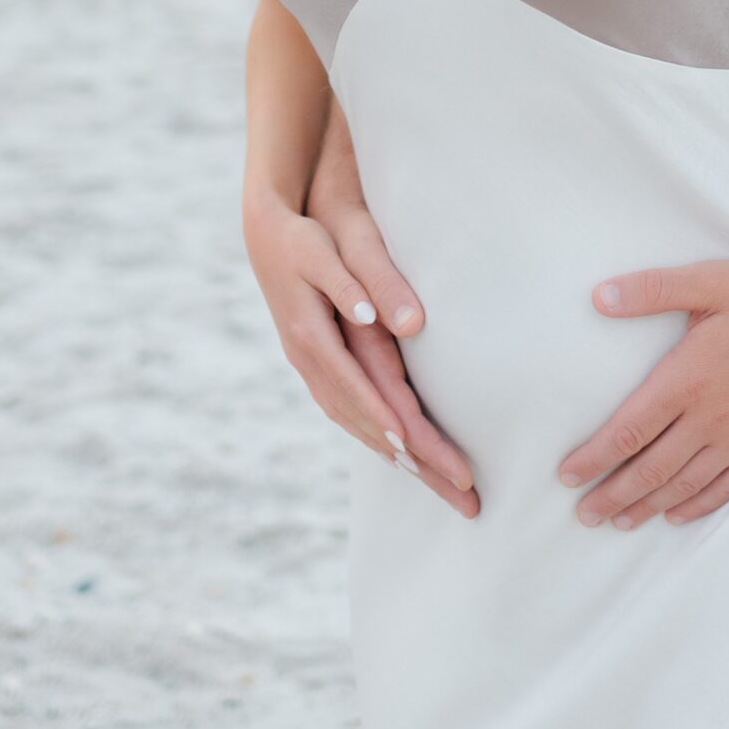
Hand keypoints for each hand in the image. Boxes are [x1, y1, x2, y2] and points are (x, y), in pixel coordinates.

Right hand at [243, 191, 479, 517]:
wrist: (265, 232)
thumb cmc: (303, 236)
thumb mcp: (326, 250)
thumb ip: (356, 281)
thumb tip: (382, 317)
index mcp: (312, 337)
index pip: (358, 390)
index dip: (389, 423)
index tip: (423, 453)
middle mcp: (309, 360)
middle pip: (364, 422)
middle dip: (414, 461)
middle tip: (464, 496)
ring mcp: (310, 366)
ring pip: (355, 423)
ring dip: (398, 458)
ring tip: (441, 486)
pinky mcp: (318, 363)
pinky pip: (348, 412)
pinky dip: (375, 437)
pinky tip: (399, 453)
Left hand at [554, 257, 728, 527]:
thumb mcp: (711, 280)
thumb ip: (653, 290)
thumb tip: (600, 297)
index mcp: (689, 377)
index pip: (629, 429)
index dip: (595, 457)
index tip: (567, 475)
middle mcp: (711, 417)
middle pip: (651, 468)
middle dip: (612, 494)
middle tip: (582, 514)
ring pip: (684, 484)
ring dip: (647, 505)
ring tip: (619, 521)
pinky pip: (726, 488)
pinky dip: (697, 506)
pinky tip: (677, 515)